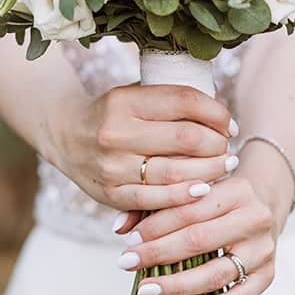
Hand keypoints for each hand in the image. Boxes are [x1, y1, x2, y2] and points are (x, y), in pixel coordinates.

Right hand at [58, 82, 238, 214]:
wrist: (65, 134)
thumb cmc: (113, 112)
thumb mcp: (134, 94)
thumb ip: (170, 102)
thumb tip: (222, 118)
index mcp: (124, 100)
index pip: (184, 101)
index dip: (215, 112)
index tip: (228, 122)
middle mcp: (116, 133)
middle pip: (186, 139)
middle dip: (217, 144)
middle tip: (227, 146)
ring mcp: (112, 167)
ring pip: (176, 173)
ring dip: (209, 171)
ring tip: (224, 166)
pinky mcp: (111, 194)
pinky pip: (157, 200)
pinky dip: (185, 196)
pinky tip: (202, 189)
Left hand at [114, 174, 276, 294]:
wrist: (265, 205)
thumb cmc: (217, 199)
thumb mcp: (194, 191)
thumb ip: (156, 204)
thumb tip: (119, 228)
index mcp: (236, 188)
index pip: (189, 209)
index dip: (156, 226)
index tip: (128, 240)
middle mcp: (255, 216)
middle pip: (200, 239)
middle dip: (158, 254)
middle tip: (127, 263)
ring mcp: (264, 248)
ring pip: (217, 273)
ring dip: (177, 284)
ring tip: (146, 289)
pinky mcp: (269, 275)